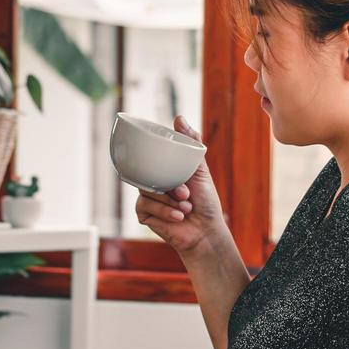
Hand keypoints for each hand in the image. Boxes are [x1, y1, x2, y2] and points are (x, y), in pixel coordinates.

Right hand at [133, 115, 225, 254]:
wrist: (205, 231)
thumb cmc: (205, 202)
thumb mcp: (200, 170)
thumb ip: (191, 144)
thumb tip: (178, 117)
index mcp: (165, 170)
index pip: (153, 158)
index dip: (159, 160)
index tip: (175, 171)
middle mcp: (154, 182)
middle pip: (148, 173)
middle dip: (170, 185)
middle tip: (186, 193)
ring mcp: (147, 198)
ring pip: (147, 190)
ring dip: (169, 201)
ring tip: (186, 207)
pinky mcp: (143, 214)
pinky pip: (145, 206)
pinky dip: (164, 211)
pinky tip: (178, 216)